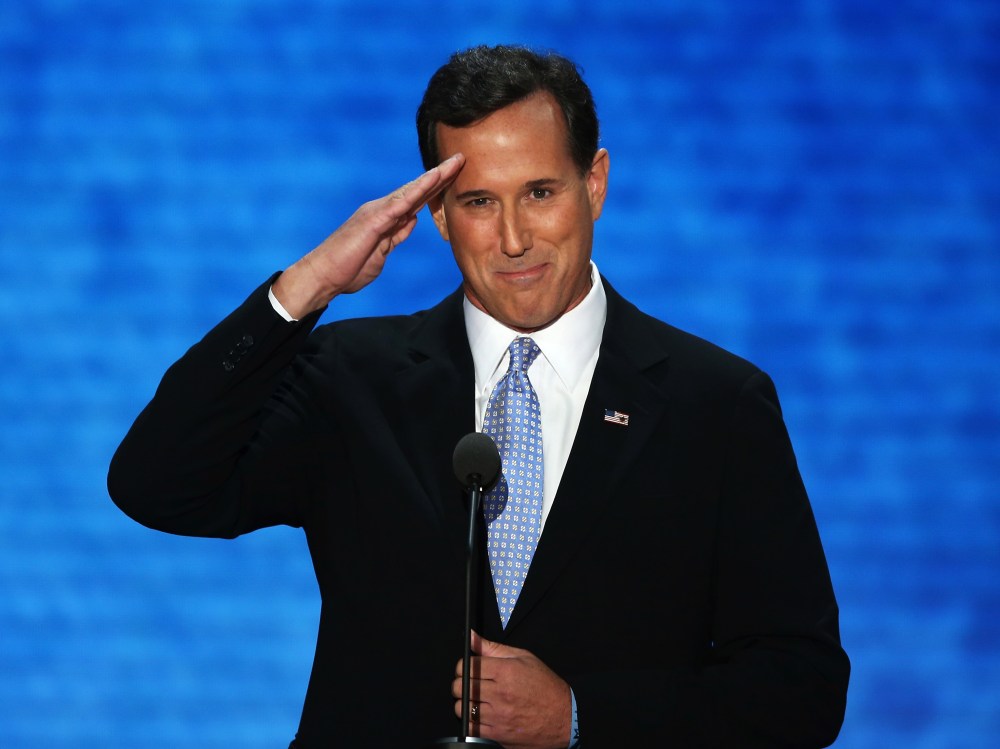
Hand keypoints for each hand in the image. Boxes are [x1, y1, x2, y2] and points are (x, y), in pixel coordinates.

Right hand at [271, 153, 464, 317]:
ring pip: (411, 191)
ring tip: (453, 163)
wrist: (323, 277)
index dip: (437, 188)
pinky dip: (417, 190)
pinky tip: (433, 179)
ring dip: (433, 177)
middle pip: (417, 190)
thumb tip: (412, 221)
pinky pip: (400, 203)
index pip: (417, 200)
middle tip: (461, 158)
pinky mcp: (372, 221)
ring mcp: (377, 213)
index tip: (457, 176)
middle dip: (440, 175)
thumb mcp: (383, 252)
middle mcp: (382, 210)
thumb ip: (397, 235)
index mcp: (386, 218)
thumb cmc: (349, 268)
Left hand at [453, 631, 570, 748]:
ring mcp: (498, 717)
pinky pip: (471, 728)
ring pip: (462, 708)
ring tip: (476, 699)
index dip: (464, 665)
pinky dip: (471, 721)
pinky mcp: (498, 735)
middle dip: (460, 683)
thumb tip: (471, 636)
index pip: (467, 666)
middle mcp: (500, 694)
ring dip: (465, 702)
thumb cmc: (545, 685)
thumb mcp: (524, 658)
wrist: (564, 717)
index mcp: (506, 672)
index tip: (468, 668)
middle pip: (460, 687)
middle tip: (470, 683)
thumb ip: (493, 648)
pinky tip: (480, 715)